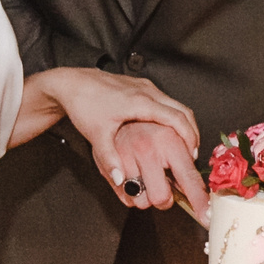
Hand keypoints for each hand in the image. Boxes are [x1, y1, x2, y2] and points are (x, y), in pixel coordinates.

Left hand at [43, 69, 198, 186]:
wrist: (71, 83)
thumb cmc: (83, 104)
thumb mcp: (96, 135)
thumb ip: (109, 159)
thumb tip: (120, 180)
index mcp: (140, 102)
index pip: (176, 118)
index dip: (188, 137)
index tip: (193, 154)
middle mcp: (147, 91)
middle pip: (183, 110)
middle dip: (192, 132)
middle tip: (193, 153)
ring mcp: (145, 86)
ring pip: (176, 104)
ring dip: (183, 124)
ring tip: (184, 145)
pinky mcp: (140, 86)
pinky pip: (166, 101)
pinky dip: (173, 116)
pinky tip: (166, 131)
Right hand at [112, 118, 210, 216]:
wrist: (116, 114)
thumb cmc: (149, 128)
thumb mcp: (172, 136)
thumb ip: (186, 161)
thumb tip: (198, 191)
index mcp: (168, 141)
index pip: (189, 178)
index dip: (199, 201)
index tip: (206, 218)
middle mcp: (147, 150)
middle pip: (161, 198)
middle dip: (164, 199)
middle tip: (162, 185)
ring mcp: (125, 160)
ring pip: (141, 202)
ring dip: (145, 196)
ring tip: (144, 177)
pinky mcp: (108, 169)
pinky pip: (126, 199)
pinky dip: (131, 194)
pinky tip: (132, 176)